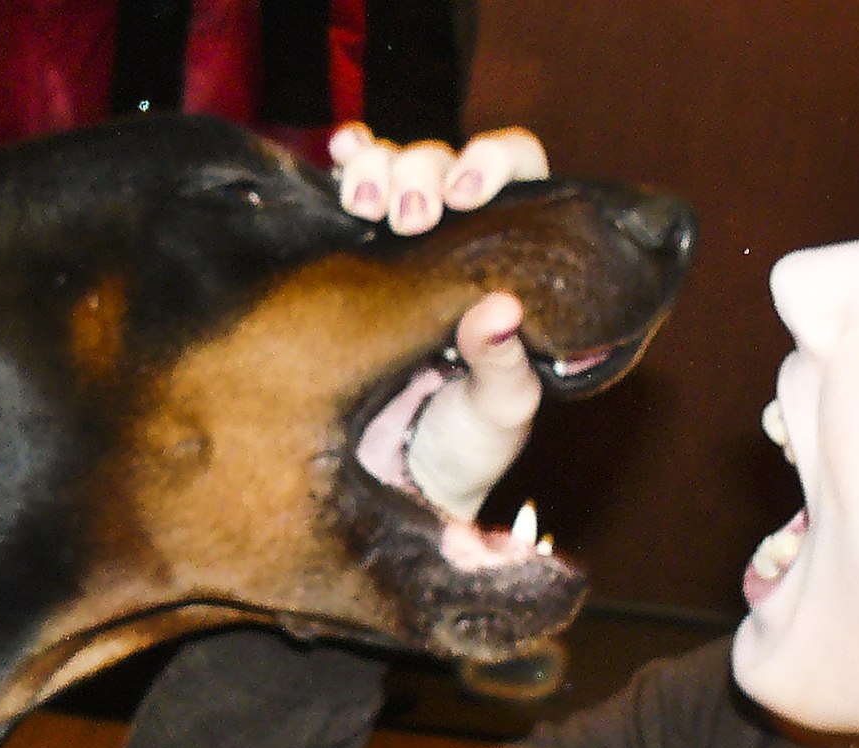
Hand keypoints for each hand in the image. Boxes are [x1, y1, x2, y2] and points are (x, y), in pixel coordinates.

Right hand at [330, 124, 549, 519]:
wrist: (401, 481)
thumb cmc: (471, 442)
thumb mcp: (501, 410)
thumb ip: (504, 366)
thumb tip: (500, 311)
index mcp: (514, 263)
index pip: (521, 178)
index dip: (495, 166)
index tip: (466, 193)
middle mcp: (462, 240)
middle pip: (447, 164)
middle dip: (424, 173)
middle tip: (408, 216)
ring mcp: (403, 243)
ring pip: (395, 168)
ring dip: (379, 169)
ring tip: (364, 204)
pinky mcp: (351, 256)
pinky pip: (348, 189)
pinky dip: (345, 161)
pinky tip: (336, 155)